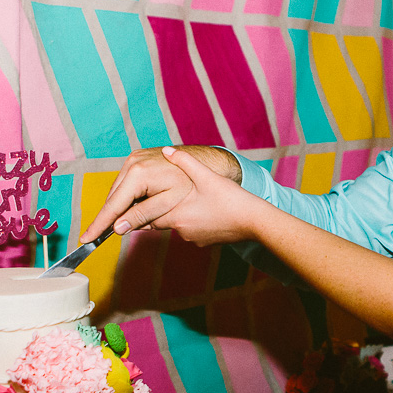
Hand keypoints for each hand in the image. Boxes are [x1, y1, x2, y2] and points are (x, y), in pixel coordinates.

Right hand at [79, 146, 241, 242]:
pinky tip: (136, 206)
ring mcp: (133, 159)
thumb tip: (117, 228)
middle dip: (110, 218)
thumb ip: (142, 216)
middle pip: (113, 198)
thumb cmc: (190, 184)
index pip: (113, 205)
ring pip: (119, 191)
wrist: (204, 161)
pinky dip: (128, 196)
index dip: (99, 224)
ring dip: (120, 207)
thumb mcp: (167, 204)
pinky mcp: (137, 159)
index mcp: (138, 174)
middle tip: (103, 238)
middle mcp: (131, 162)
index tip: (86, 239)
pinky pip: (126, 183)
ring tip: (128, 222)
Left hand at [152, 146, 267, 245]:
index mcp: (177, 216)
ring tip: (182, 200)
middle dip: (158, 210)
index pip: (147, 216)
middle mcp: (182, 231)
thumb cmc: (231, 199)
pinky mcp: (205, 242)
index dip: (142, 206)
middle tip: (155, 197)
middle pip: (160, 222)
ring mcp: (194, 238)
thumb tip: (166, 150)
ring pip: (177, 226)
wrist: (255, 222)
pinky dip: (192, 221)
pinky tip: (201, 210)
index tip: (138, 199)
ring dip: (177, 215)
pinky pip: (192, 231)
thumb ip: (184, 161)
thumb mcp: (207, 176)